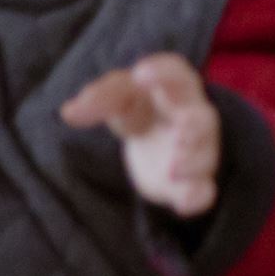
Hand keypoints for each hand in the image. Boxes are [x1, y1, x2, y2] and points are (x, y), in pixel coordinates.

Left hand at [60, 51, 223, 216]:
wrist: (154, 144)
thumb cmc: (140, 109)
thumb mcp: (119, 98)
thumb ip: (98, 99)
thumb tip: (68, 112)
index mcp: (174, 89)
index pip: (177, 73)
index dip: (162, 72)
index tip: (139, 74)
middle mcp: (192, 118)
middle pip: (203, 118)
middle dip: (194, 125)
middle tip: (179, 132)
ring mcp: (196, 151)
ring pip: (206, 154)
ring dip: (193, 160)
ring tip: (173, 169)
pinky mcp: (192, 182)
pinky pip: (204, 190)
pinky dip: (198, 197)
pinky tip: (184, 203)